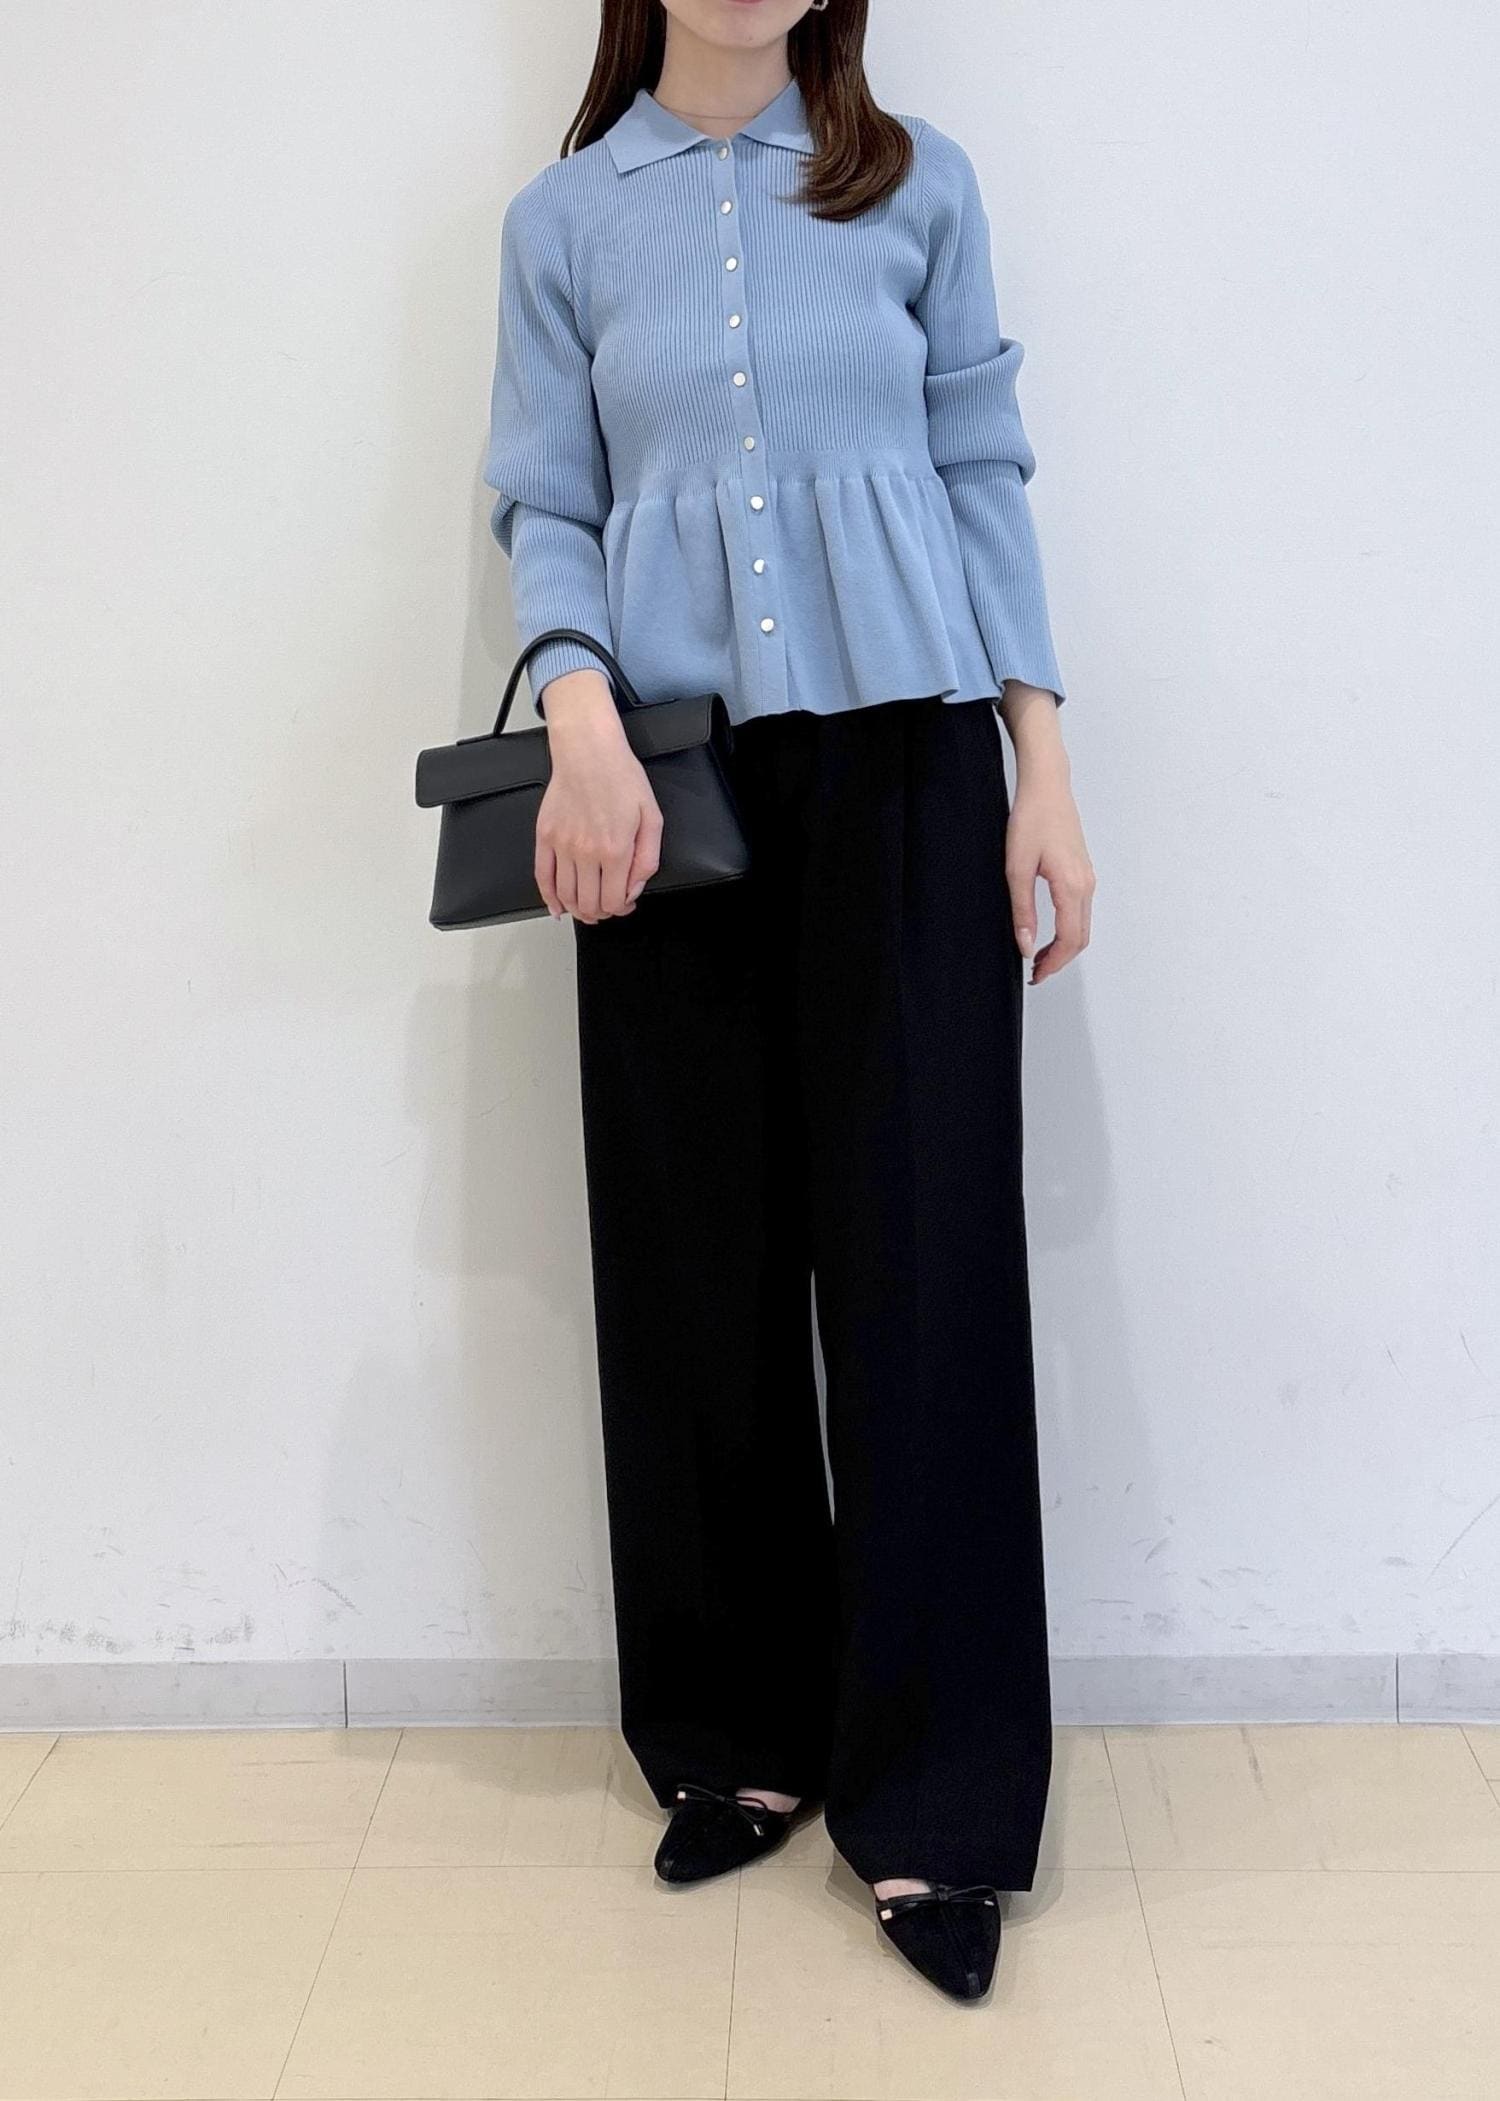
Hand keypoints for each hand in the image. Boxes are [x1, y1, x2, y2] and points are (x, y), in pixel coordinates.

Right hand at [534, 670, 662, 923]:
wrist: (589, 752)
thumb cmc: (622, 779)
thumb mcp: (651, 818)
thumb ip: (647, 859)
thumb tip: (634, 889)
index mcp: (615, 850)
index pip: (614, 900)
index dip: (621, 909)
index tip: (624, 903)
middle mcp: (586, 853)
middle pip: (589, 903)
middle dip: (601, 912)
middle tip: (607, 907)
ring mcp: (562, 846)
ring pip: (566, 896)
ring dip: (577, 909)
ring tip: (586, 908)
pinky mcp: (545, 837)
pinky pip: (543, 877)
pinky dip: (549, 898)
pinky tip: (557, 907)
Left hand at [998, 683, 1094, 984]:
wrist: (1047, 786)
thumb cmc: (1030, 820)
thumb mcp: (1016, 868)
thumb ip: (1022, 910)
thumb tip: (1025, 946)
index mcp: (1072, 887)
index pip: (1068, 940)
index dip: (1052, 964)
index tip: (1033, 976)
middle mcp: (1086, 885)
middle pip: (1080, 938)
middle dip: (1059, 960)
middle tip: (1034, 972)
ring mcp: (1088, 878)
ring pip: (1083, 925)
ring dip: (1064, 946)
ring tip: (1037, 955)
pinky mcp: (1083, 871)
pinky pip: (1081, 910)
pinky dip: (1068, 929)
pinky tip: (1047, 930)